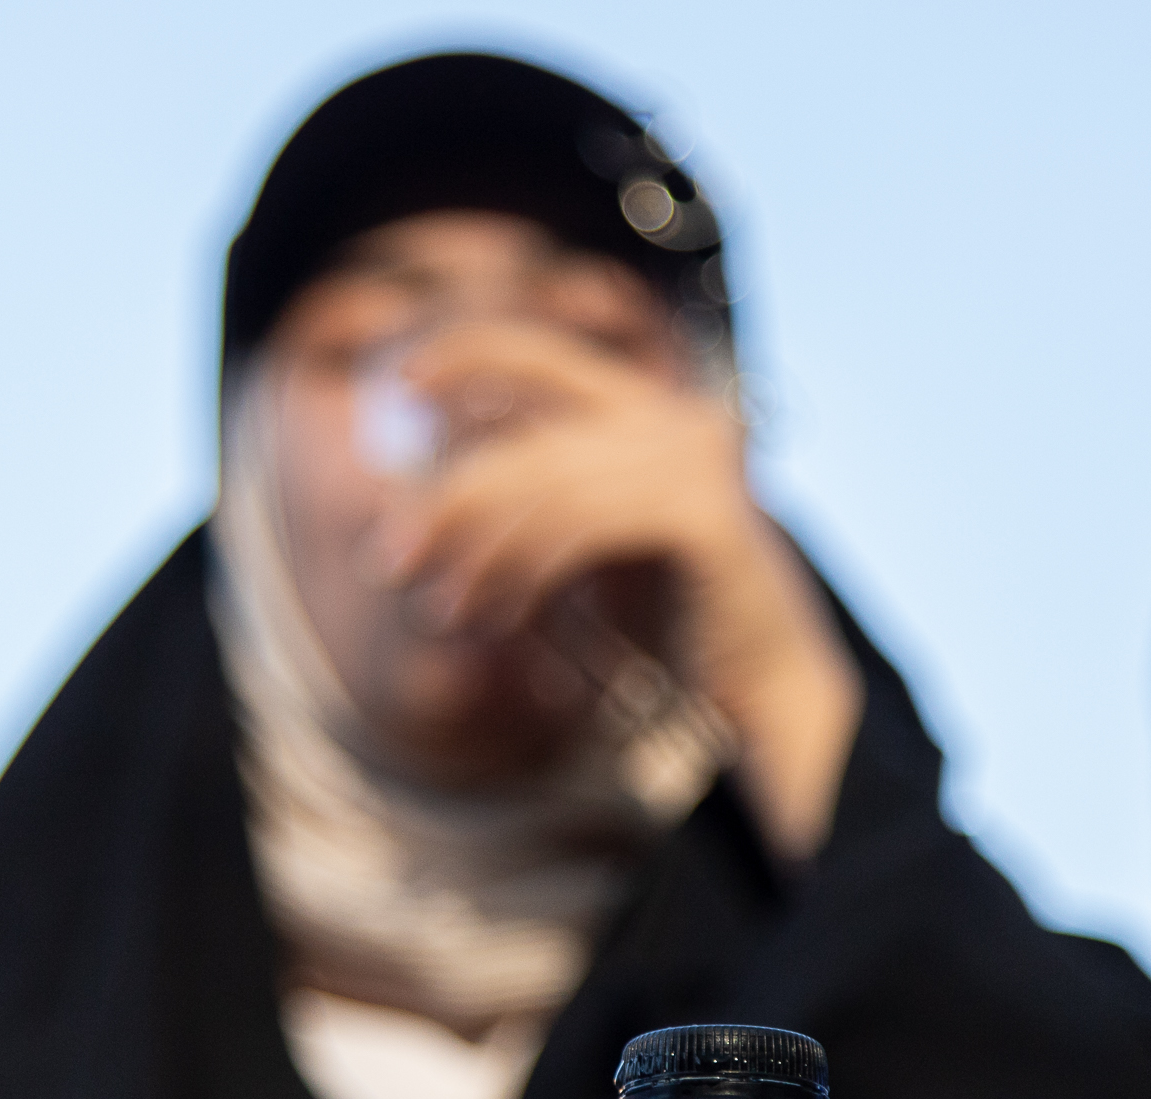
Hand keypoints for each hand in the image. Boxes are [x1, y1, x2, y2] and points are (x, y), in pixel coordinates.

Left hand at [377, 322, 862, 861]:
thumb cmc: (669, 625)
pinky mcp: (703, 513)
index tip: (402, 381)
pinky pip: (582, 527)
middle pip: (530, 440)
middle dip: (447, 502)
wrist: (761, 692)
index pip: (543, 357)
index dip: (467, 355)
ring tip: (445, 611)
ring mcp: (696, 459)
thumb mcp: (578, 552)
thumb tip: (413, 504)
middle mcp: (676, 418)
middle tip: (389, 563)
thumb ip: (522, 512)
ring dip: (480, 555)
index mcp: (647, 410)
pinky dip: (528, 571)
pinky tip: (502, 617)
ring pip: (547, 487)